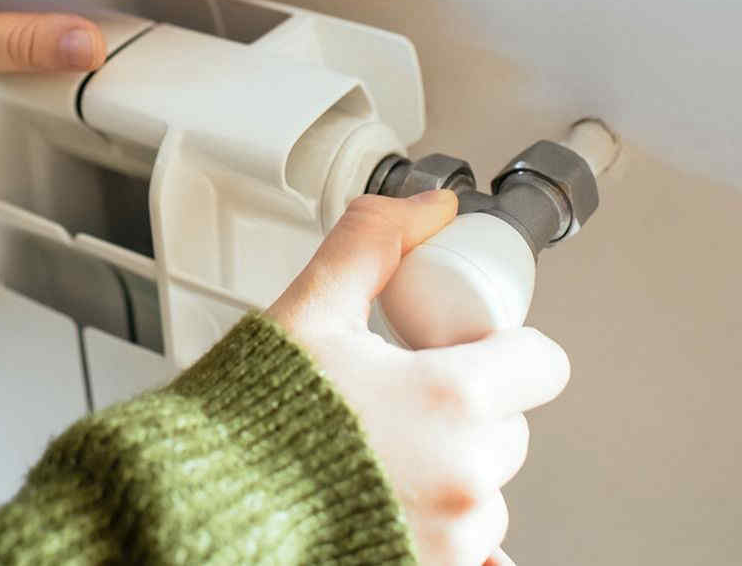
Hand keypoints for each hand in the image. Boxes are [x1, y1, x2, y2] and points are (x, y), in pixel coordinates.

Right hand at [266, 191, 569, 565]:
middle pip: (510, 427)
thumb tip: (430, 210)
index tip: (459, 349)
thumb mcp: (307, 312)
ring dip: (449, 472)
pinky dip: (432, 523)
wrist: (199, 512)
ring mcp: (452, 541)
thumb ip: (372, 245)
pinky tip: (382, 502)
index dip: (501, 345)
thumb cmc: (246, 424)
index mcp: (449, 402)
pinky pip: (463, 547)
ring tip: (377, 457)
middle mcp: (465, 480)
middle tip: (397, 401)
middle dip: (466, 410)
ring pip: (486, 491)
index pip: (542, 363)